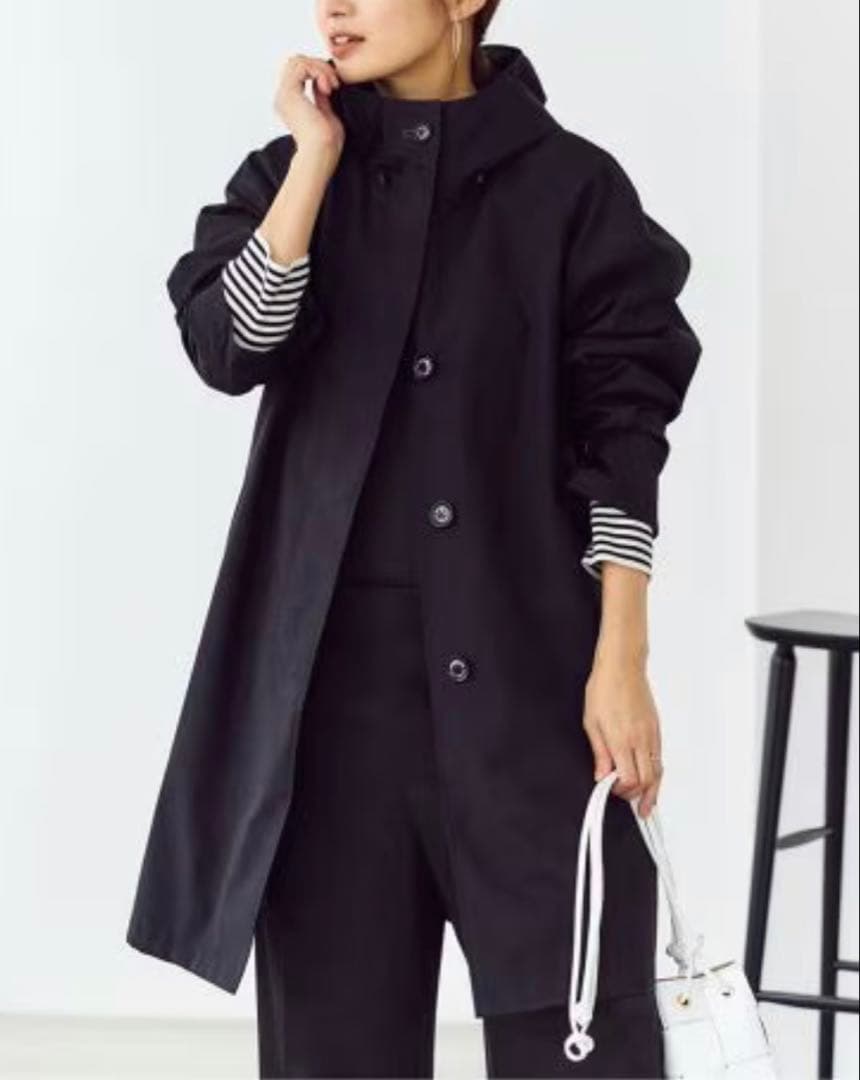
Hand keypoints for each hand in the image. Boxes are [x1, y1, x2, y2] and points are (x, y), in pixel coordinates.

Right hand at [275, 53, 344, 160]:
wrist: (321, 154)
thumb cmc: (327, 144)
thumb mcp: (326, 114)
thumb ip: (321, 98)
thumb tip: (322, 84)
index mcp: (291, 103)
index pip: (298, 72)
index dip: (317, 72)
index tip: (334, 87)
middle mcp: (283, 97)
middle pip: (295, 62)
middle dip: (318, 66)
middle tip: (334, 84)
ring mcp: (284, 95)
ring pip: (297, 60)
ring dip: (319, 68)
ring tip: (331, 85)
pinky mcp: (289, 93)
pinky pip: (301, 65)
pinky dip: (317, 71)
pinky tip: (327, 87)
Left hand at [582, 655, 662, 817]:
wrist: (622, 666)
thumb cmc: (604, 688)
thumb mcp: (591, 722)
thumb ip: (599, 753)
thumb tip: (601, 775)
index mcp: (622, 739)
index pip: (628, 779)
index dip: (621, 791)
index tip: (611, 790)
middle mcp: (640, 739)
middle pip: (647, 780)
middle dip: (638, 796)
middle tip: (630, 804)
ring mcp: (651, 735)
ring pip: (658, 771)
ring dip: (653, 791)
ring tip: (647, 807)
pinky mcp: (656, 729)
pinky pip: (659, 758)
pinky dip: (656, 774)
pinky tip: (651, 781)